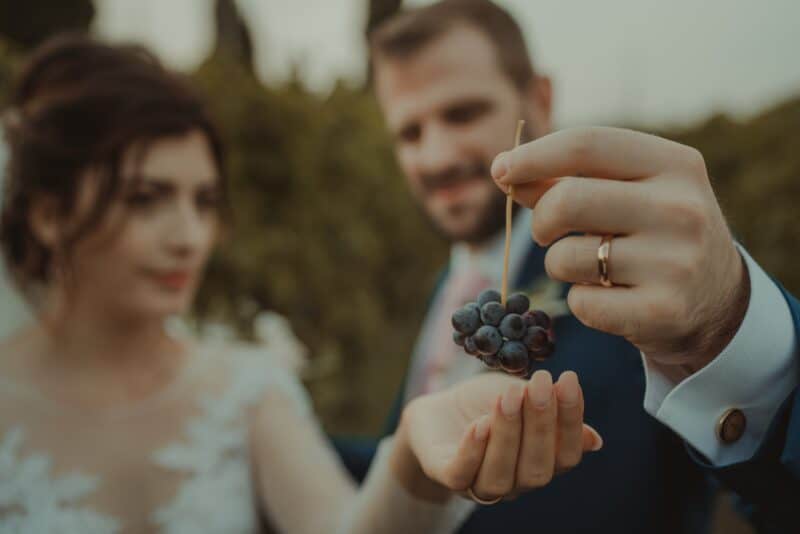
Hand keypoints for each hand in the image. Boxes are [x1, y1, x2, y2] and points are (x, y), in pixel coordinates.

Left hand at [392, 370, 601, 502]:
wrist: (435, 408)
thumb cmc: (483, 403)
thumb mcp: (519, 398)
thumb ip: (548, 413)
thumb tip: (594, 439)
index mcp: (539, 462)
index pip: (565, 455)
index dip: (571, 420)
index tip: (569, 379)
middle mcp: (514, 481)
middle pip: (537, 469)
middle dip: (541, 424)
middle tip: (540, 383)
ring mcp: (478, 482)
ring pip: (500, 476)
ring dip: (508, 435)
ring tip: (508, 396)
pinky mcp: (445, 475)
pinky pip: (461, 473)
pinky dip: (473, 450)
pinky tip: (480, 423)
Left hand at [491, 127, 748, 374]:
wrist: (716, 304)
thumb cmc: (654, 235)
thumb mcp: (628, 194)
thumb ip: (567, 180)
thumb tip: (503, 170)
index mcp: (675, 164)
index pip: (586, 144)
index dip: (532, 156)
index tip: (500, 169)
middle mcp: (681, 209)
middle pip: (568, 200)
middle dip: (540, 219)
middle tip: (544, 232)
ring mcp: (676, 263)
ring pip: (566, 257)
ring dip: (559, 265)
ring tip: (589, 268)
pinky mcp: (663, 312)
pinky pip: (581, 303)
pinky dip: (581, 302)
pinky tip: (609, 298)